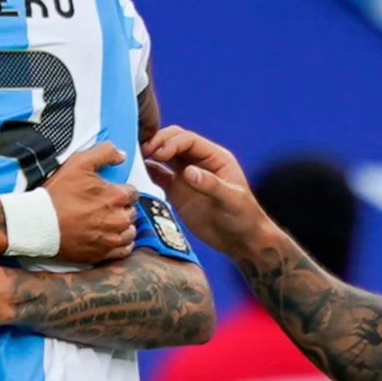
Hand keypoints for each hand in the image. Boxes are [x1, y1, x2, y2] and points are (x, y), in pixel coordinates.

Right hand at [47, 143, 139, 262]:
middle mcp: (119, 219)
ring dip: (123, 227)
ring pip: (130, 231)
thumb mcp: (79, 163)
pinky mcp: (104, 254)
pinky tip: (111, 238)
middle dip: (122, 209)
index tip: (110, 194)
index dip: (121, 192)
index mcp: (117, 197)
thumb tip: (122, 155)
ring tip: (108, 223)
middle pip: (132, 212)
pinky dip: (121, 244)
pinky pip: (124, 250)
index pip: (133, 193)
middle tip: (106, 208)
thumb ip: (104, 153)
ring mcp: (112, 238)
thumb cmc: (58, 194)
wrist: (39, 224)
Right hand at [143, 125, 264, 257]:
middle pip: (174, 141)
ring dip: (151, 153)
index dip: (171, 142)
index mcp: (215, 157)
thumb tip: (188, 171)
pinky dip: (149, 171)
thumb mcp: (232, 201)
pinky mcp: (178, 191)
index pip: (188, 140)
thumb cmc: (244, 218)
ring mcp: (187, 176)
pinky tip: (138, 172)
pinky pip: (159, 175)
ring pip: (165, 155)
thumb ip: (211, 185)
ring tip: (136, 158)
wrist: (241, 241)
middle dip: (158, 143)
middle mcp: (199, 162)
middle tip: (144, 153)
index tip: (159, 153)